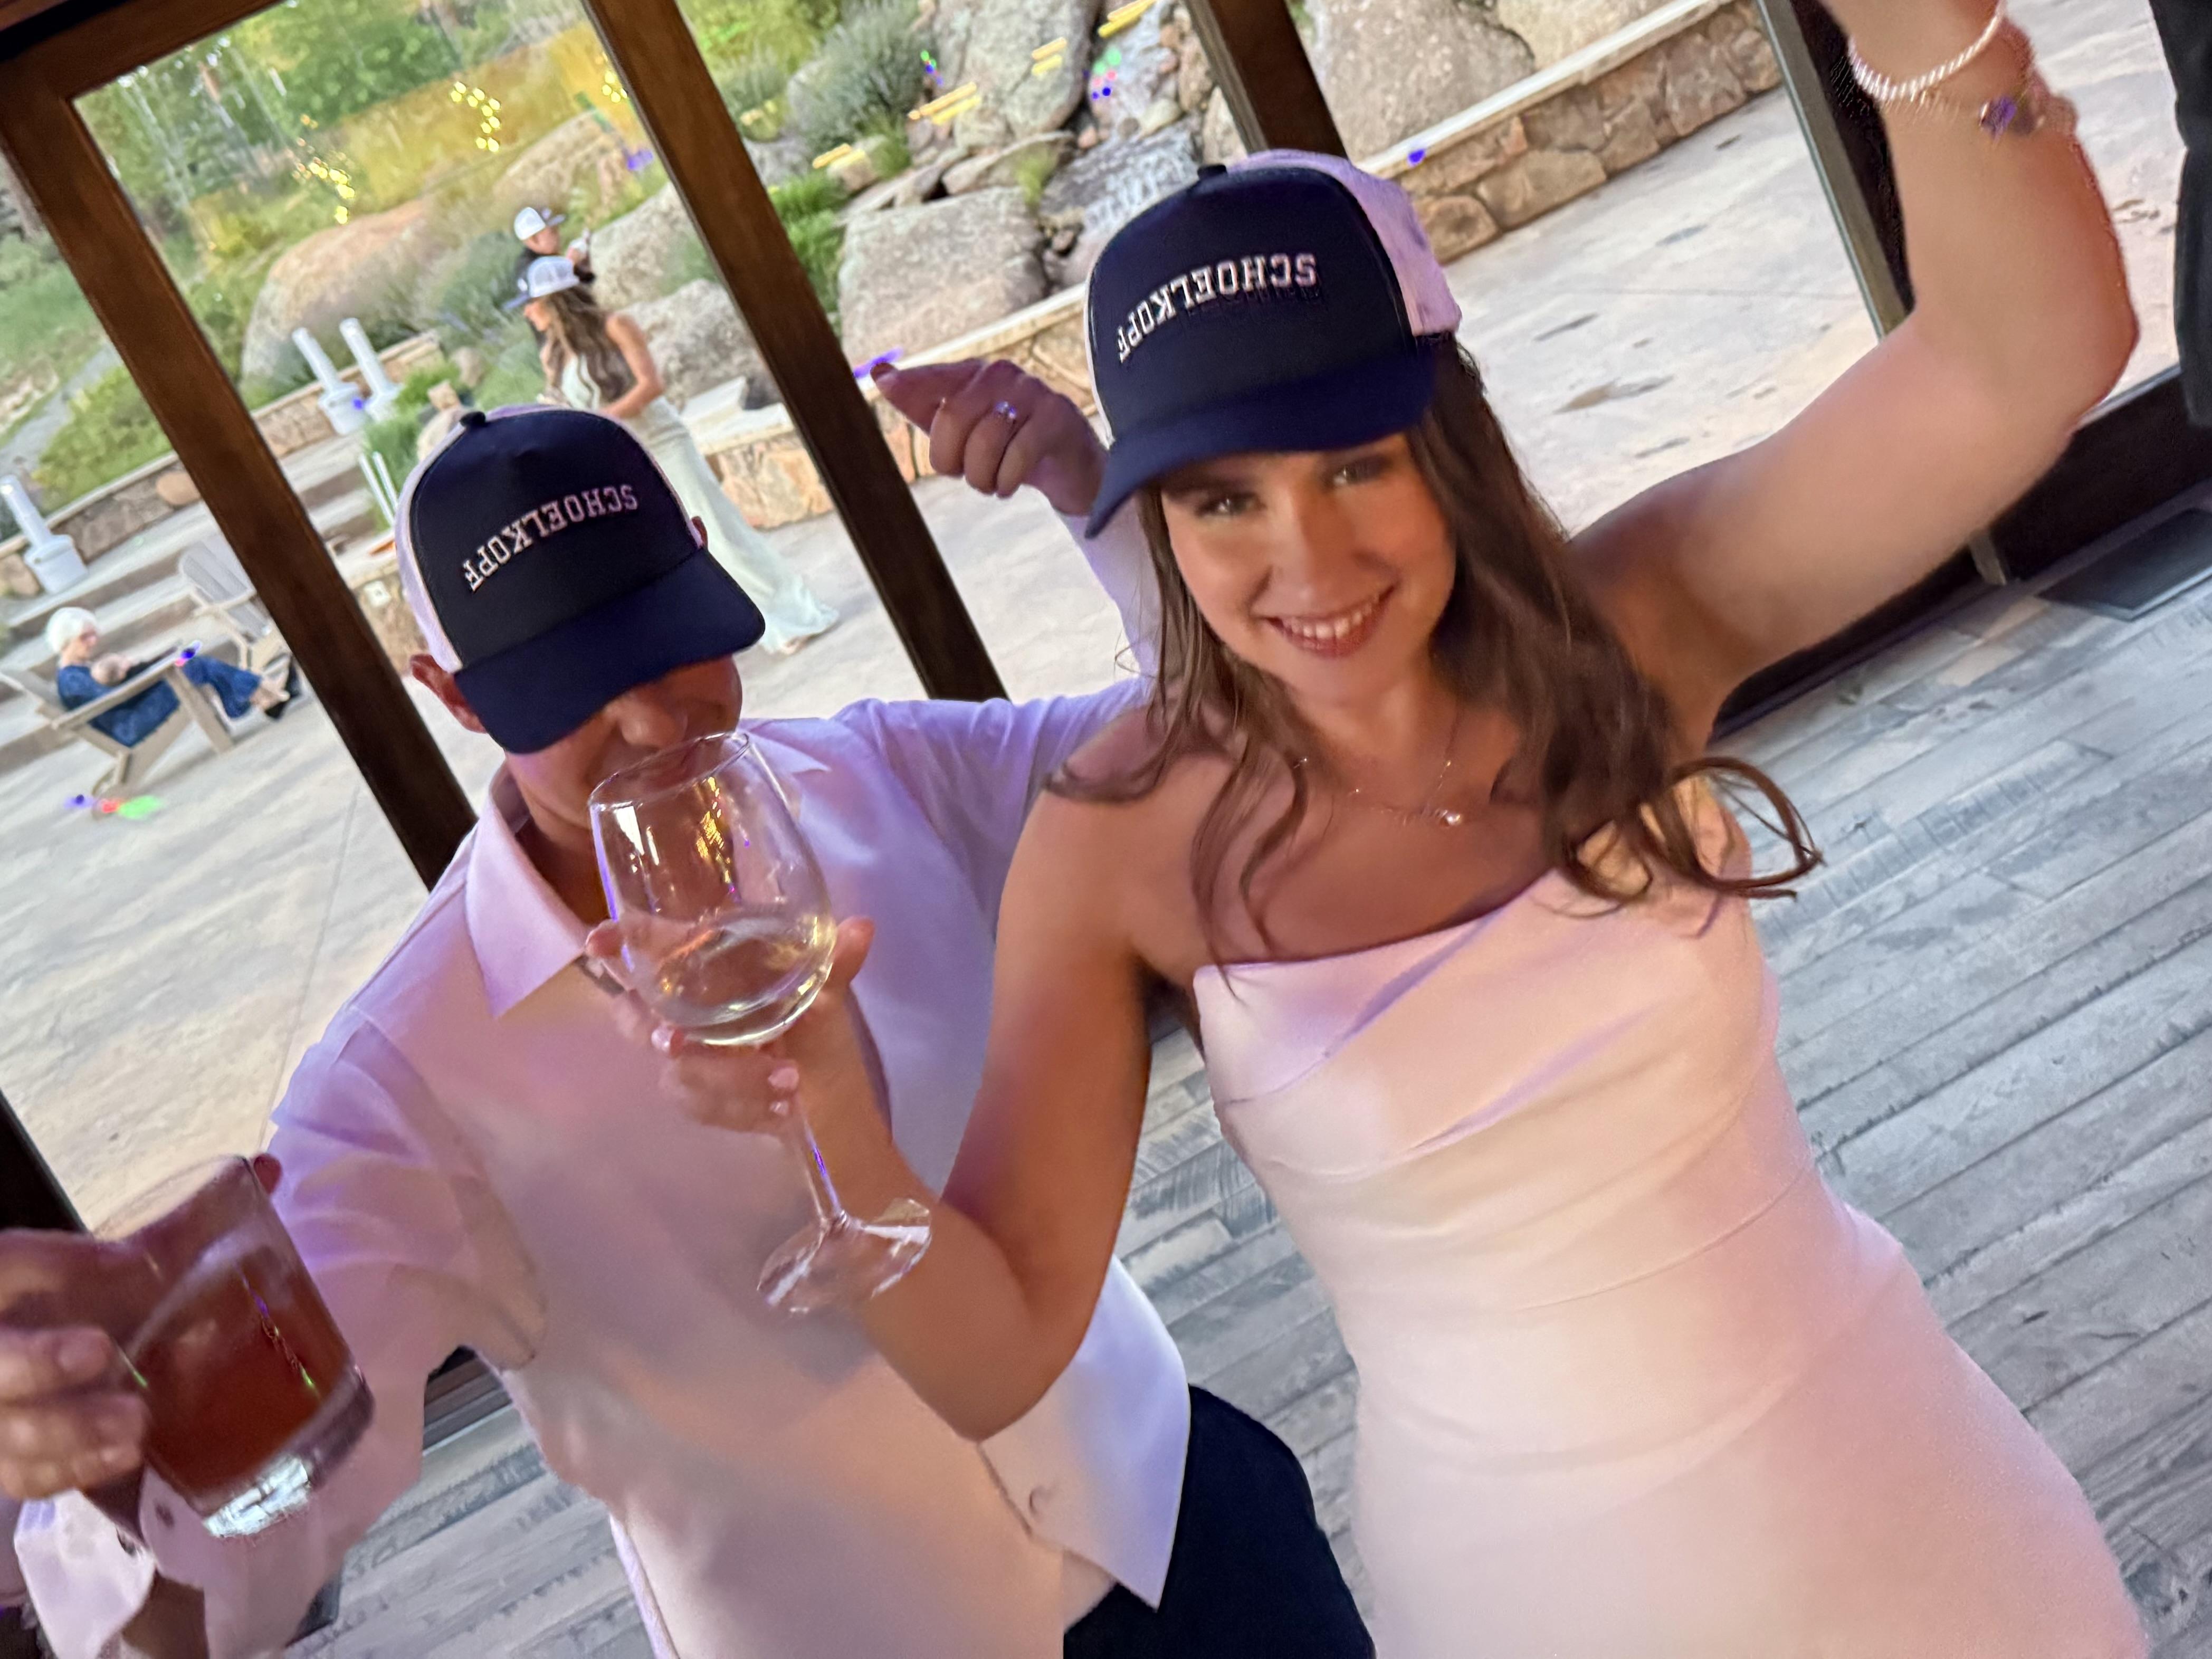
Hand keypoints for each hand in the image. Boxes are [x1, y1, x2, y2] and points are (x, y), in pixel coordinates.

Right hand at [0, 1156, 278, 1507]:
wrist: (28, 1354)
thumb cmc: (84, 1304)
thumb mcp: (110, 1264)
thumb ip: (176, 1228)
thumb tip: (268, 1168)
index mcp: (7, 1283)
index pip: (9, 1263)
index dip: (57, 1261)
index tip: (125, 1260)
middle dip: (39, 1360)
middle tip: (101, 1352)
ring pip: (10, 1431)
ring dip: (68, 1431)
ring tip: (135, 1423)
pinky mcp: (11, 1456)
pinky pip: (27, 1475)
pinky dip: (73, 1471)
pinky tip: (124, 1457)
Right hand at [587, 918, 880, 1139]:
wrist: (832, 1103)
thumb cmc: (816, 1033)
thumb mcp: (829, 995)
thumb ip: (835, 963)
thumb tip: (861, 928)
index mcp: (707, 971)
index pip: (651, 949)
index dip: (620, 942)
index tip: (601, 939)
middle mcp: (684, 1013)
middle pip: (632, 1016)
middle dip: (649, 1029)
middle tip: (675, 1041)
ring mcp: (688, 1060)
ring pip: (677, 1071)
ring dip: (728, 1078)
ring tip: (787, 1080)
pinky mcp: (700, 1100)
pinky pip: (701, 1106)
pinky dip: (742, 1107)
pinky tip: (780, 1108)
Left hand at [873, 359, 1104, 517]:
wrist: (1066, 466)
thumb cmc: (1006, 445)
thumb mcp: (959, 429)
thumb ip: (921, 404)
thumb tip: (879, 374)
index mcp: (974, 375)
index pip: (934, 377)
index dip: (909, 382)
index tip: (883, 382)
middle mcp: (1002, 374)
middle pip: (954, 416)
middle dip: (952, 459)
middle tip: (965, 475)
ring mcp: (1033, 393)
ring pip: (986, 439)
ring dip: (982, 477)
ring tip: (992, 482)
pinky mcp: (1057, 418)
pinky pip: (1018, 455)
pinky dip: (1006, 481)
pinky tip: (1009, 484)